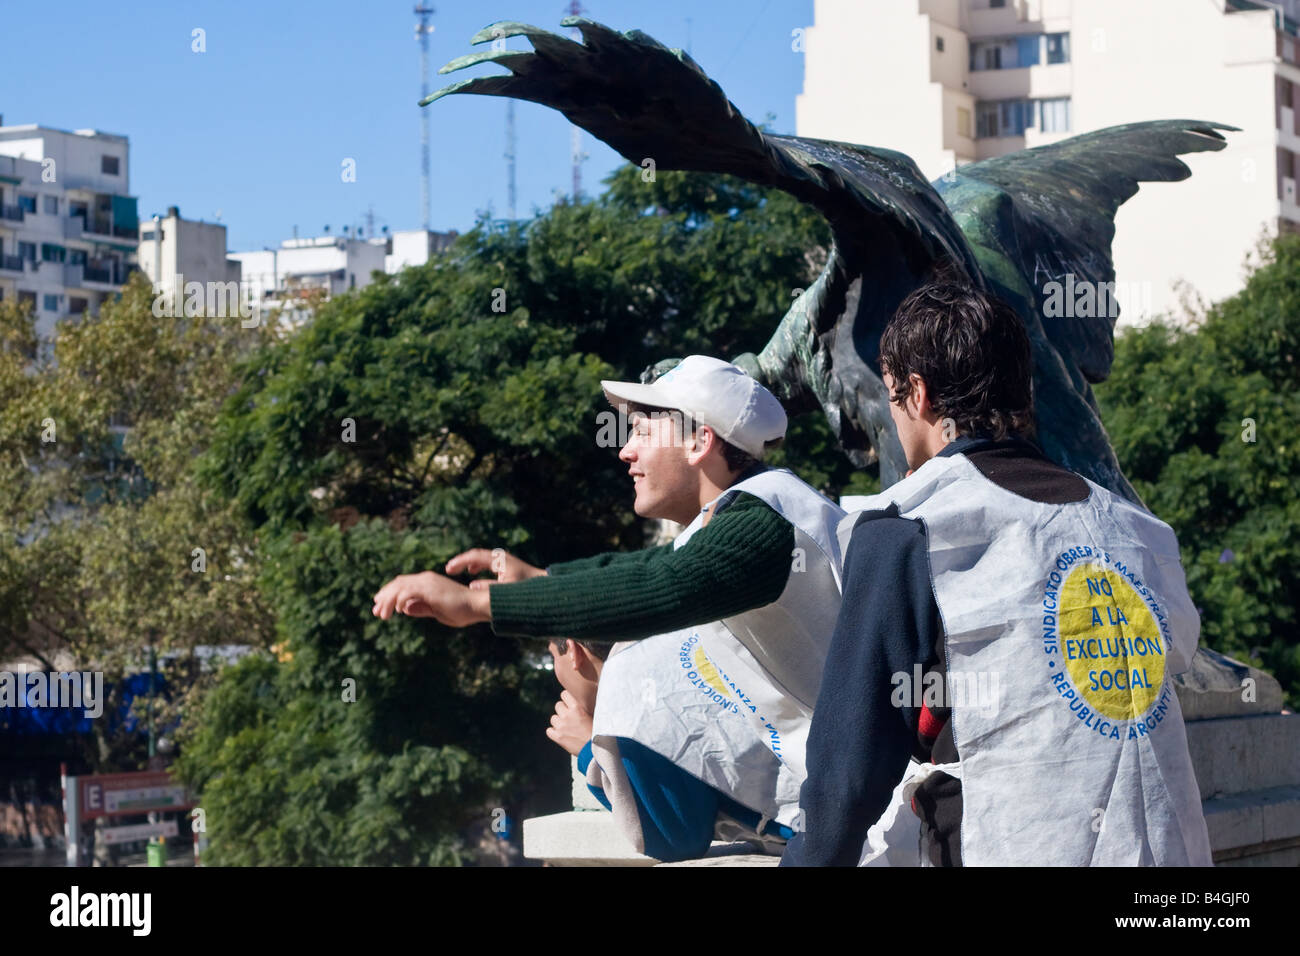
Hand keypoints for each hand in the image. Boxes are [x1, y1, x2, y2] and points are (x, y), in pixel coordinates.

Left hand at [371, 571, 487, 626]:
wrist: (478, 606)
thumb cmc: (462, 610)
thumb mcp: (437, 612)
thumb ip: (422, 608)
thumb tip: (404, 608)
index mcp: (428, 582)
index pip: (403, 583)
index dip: (389, 594)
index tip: (380, 606)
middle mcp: (426, 578)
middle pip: (397, 583)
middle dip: (384, 597)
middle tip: (376, 611)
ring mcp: (428, 583)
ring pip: (399, 587)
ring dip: (388, 601)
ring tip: (382, 615)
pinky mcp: (430, 590)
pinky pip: (407, 593)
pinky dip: (399, 601)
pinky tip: (398, 611)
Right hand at [445, 548, 546, 589]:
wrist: (546, 586)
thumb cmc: (526, 589)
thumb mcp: (505, 590)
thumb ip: (487, 588)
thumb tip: (471, 586)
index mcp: (499, 560)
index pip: (475, 556)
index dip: (460, 561)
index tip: (448, 569)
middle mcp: (501, 558)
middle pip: (476, 555)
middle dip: (462, 561)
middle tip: (449, 569)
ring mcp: (504, 561)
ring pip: (481, 558)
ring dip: (469, 564)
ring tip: (457, 571)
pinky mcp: (507, 566)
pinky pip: (487, 563)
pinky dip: (478, 567)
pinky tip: (473, 576)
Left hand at [546, 689, 593, 756]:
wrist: (597, 748)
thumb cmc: (597, 731)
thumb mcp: (592, 715)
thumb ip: (582, 708)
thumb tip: (577, 702)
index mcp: (577, 707)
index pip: (564, 694)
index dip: (567, 699)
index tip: (570, 704)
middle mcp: (567, 715)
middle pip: (558, 705)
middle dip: (563, 710)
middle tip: (570, 718)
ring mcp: (561, 726)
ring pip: (553, 718)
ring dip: (558, 722)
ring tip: (567, 728)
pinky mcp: (558, 737)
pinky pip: (549, 731)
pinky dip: (554, 733)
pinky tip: (562, 735)